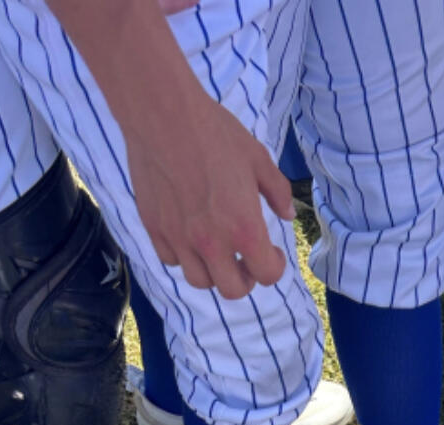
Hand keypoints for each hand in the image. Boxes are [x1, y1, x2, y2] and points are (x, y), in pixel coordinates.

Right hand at [124, 90, 292, 297]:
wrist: (163, 114)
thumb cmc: (215, 133)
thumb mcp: (258, 159)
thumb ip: (278, 192)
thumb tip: (288, 215)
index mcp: (244, 229)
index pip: (267, 276)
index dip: (274, 268)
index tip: (273, 254)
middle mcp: (212, 243)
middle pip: (233, 291)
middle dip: (245, 279)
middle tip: (245, 262)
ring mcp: (180, 239)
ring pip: (200, 281)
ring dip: (213, 272)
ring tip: (217, 252)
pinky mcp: (155, 228)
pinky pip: (171, 260)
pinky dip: (183, 256)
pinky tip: (189, 237)